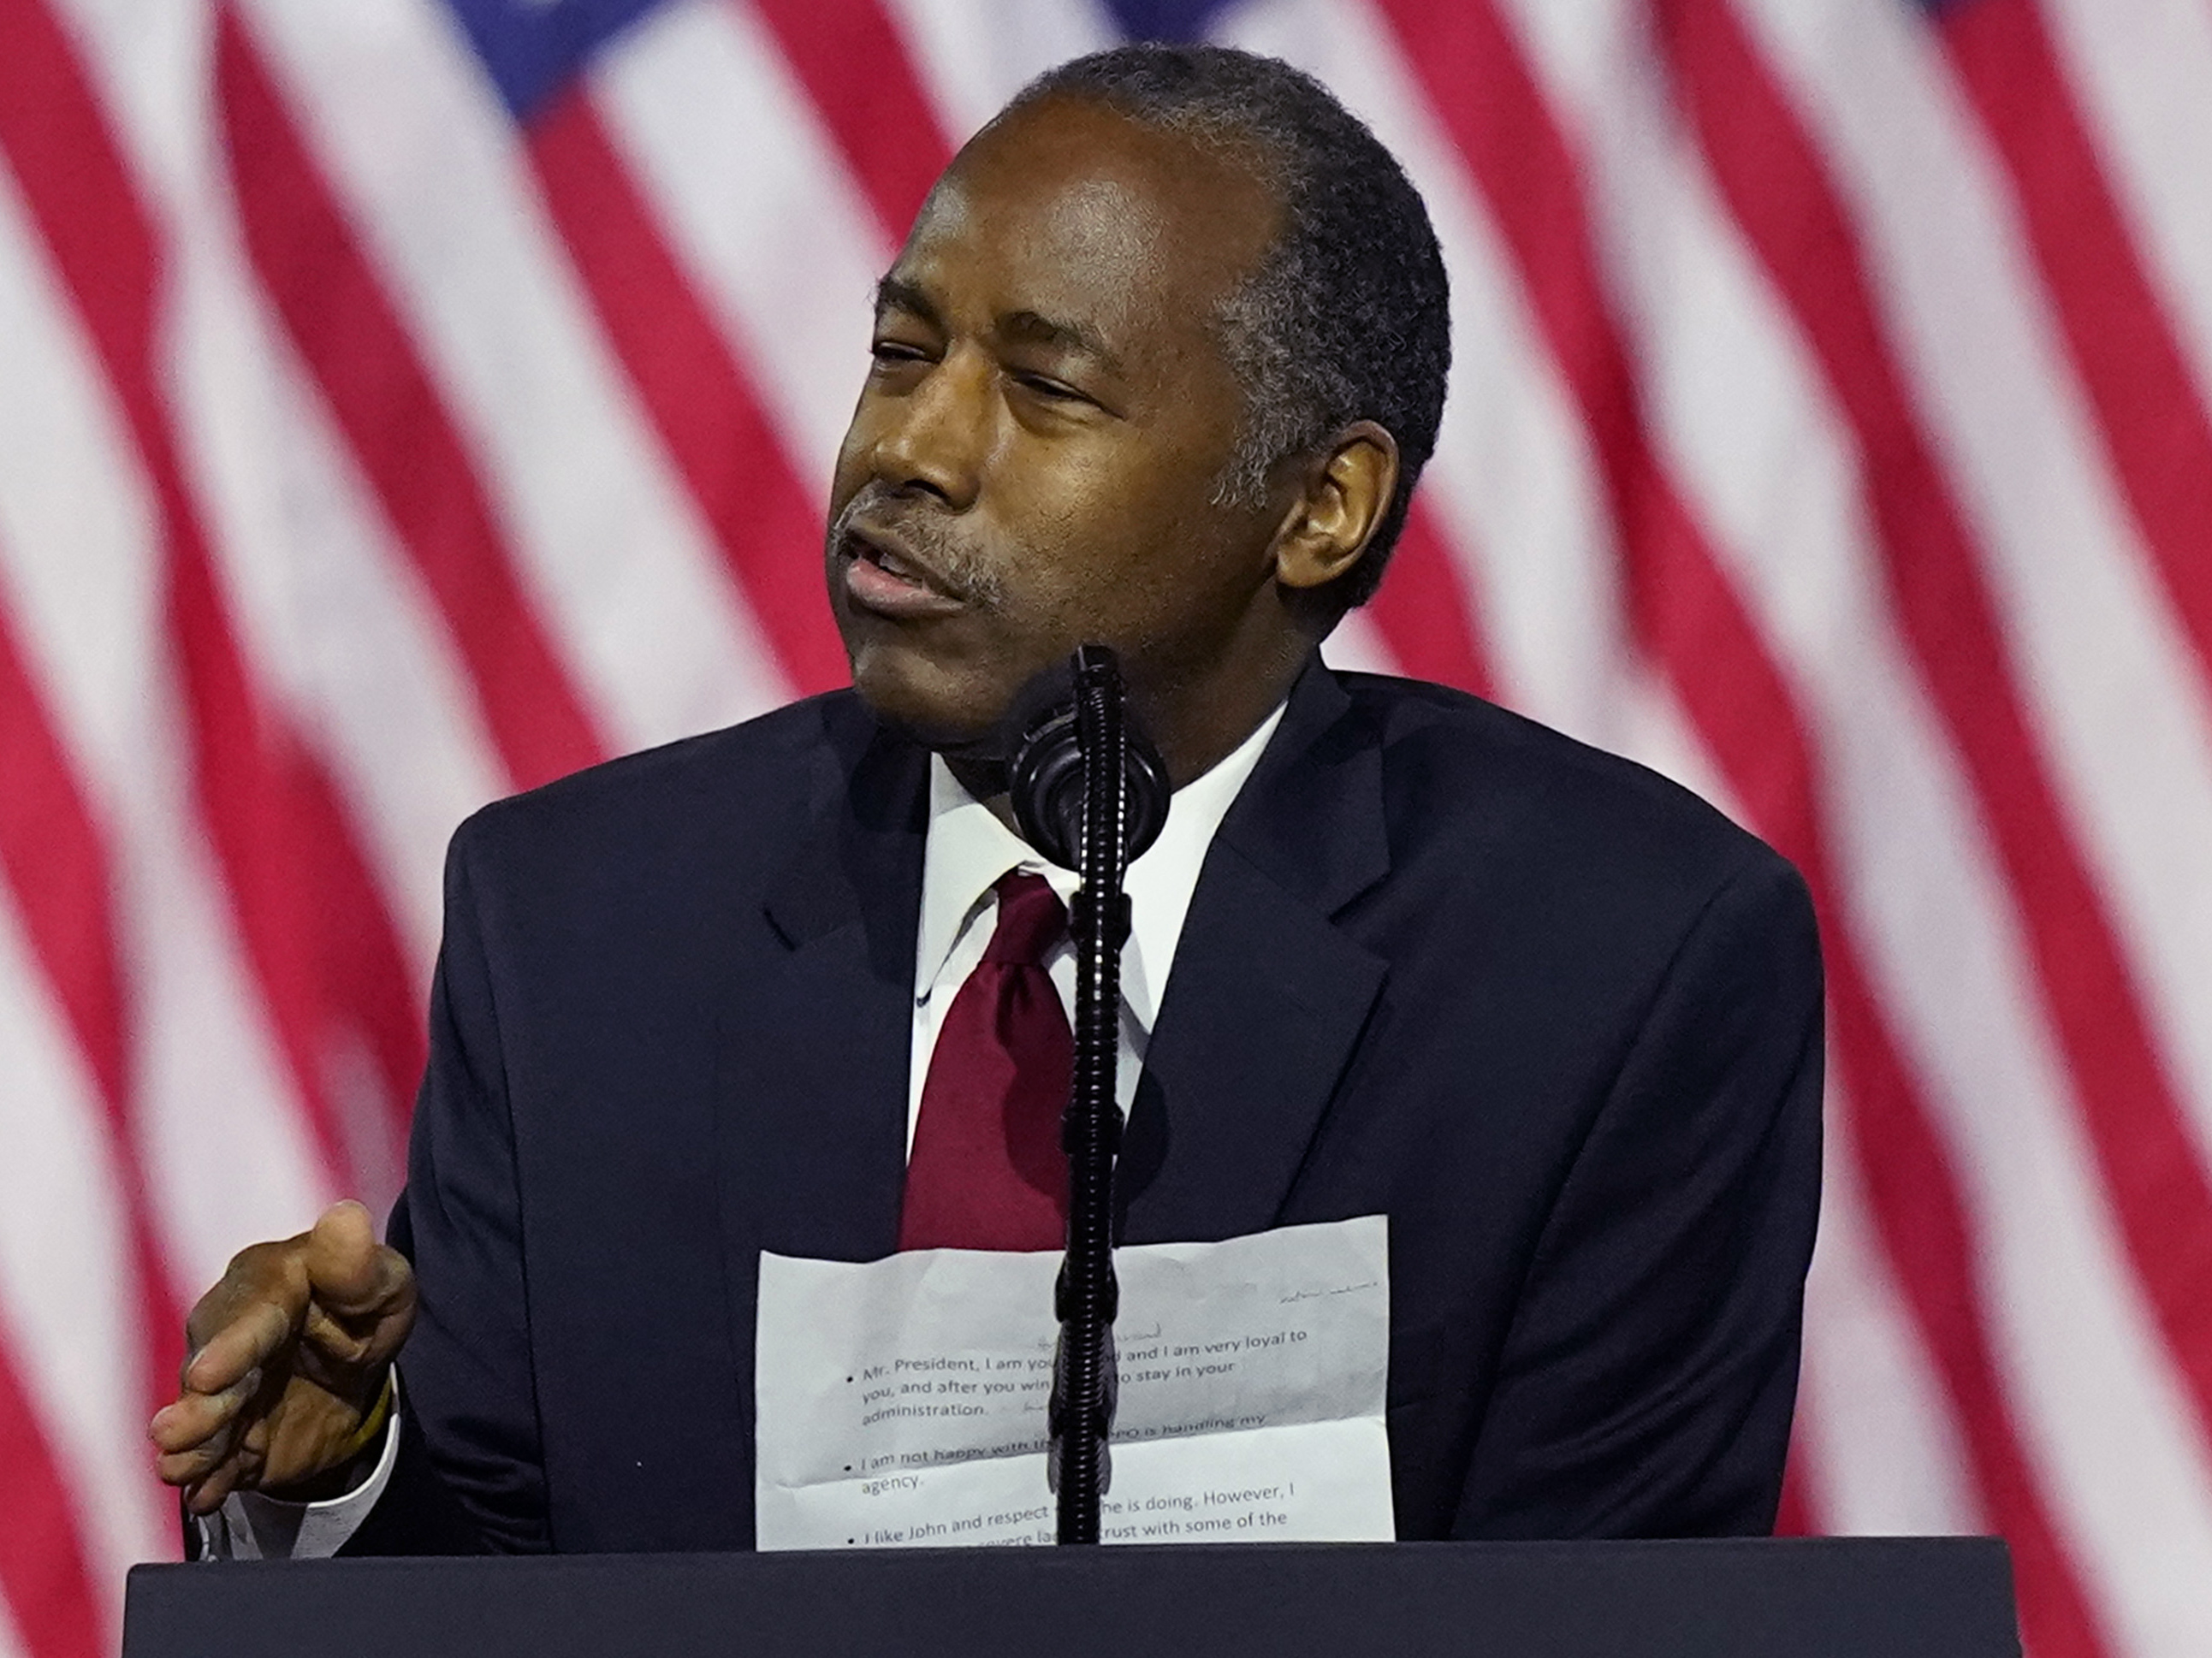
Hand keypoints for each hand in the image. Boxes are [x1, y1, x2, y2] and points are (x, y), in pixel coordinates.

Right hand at [150, 1200, 416, 1513]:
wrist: (355, 1358)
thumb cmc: (367, 1301)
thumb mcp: (381, 1282)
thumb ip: (359, 1263)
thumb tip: (346, 1217)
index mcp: (268, 1284)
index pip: (250, 1316)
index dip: (230, 1347)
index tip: (207, 1377)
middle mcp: (231, 1332)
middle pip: (211, 1371)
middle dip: (197, 1406)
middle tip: (173, 1435)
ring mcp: (226, 1385)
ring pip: (204, 1418)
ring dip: (192, 1446)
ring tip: (178, 1470)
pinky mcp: (231, 1429)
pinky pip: (218, 1456)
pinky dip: (209, 1479)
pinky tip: (205, 1497)